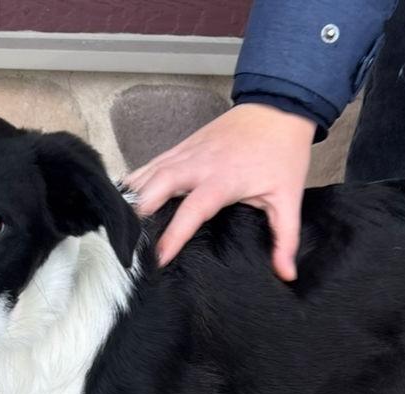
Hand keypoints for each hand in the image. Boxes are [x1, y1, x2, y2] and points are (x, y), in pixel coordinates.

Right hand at [126, 103, 316, 281]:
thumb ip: (285, 239)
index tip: (159, 258)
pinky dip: (136, 180)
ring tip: (115, 223)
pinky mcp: (182, 146)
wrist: (279, 107)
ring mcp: (187, 152)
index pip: (193, 210)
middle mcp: (199, 164)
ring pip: (150, 173)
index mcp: (223, 180)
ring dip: (132, 197)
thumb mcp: (288, 199)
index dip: (175, 234)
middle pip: (159, 185)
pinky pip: (152, 163)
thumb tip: (286, 274)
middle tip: (125, 240)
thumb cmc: (282, 154)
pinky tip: (123, 197)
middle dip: (139, 211)